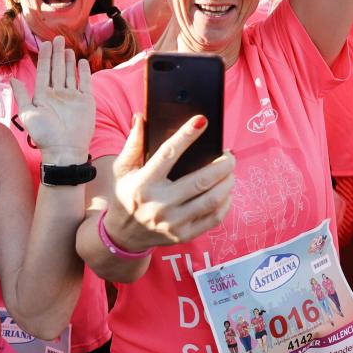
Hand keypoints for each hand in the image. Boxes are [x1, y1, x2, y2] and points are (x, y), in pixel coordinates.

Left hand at [9, 38, 94, 164]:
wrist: (64, 150)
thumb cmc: (44, 135)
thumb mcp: (28, 114)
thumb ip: (21, 96)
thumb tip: (12, 79)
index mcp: (43, 95)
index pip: (44, 71)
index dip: (44, 58)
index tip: (45, 44)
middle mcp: (57, 94)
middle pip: (57, 69)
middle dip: (56, 54)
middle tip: (57, 38)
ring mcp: (72, 97)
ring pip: (69, 74)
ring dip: (68, 61)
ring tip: (67, 48)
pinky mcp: (85, 101)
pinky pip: (85, 83)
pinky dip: (83, 72)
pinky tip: (82, 61)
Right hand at [103, 114, 235, 252]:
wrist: (122, 235)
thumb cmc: (125, 195)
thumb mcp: (122, 169)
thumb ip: (133, 143)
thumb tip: (140, 118)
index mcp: (143, 184)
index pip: (168, 154)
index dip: (186, 135)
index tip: (202, 121)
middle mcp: (159, 204)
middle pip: (200, 180)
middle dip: (222, 164)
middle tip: (229, 155)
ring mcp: (173, 223)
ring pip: (212, 199)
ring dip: (227, 182)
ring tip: (230, 172)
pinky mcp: (183, 235)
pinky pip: (213, 218)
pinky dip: (225, 203)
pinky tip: (226, 192)